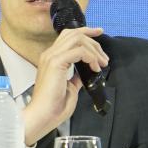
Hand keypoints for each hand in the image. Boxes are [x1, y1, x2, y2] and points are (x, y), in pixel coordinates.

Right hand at [22, 27, 108, 145]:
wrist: (43, 115)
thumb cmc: (54, 107)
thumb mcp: (70, 88)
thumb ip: (76, 77)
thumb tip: (85, 73)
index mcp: (51, 58)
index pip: (68, 36)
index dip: (85, 32)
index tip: (99, 33)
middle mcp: (50, 53)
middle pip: (74, 34)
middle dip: (93, 40)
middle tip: (105, 57)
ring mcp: (52, 57)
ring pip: (77, 39)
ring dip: (94, 49)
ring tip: (102, 63)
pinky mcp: (56, 63)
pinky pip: (79, 51)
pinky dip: (90, 57)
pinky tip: (95, 69)